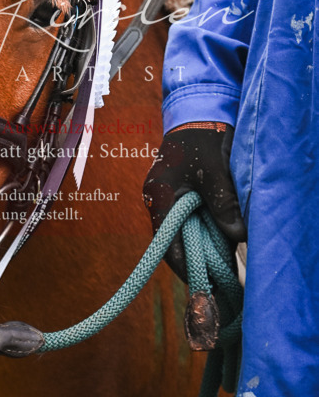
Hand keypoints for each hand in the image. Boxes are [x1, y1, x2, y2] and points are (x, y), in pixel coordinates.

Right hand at [142, 122, 245, 282]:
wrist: (199, 109)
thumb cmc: (203, 138)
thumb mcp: (215, 171)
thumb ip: (224, 203)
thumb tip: (238, 235)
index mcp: (159, 196)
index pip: (165, 243)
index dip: (184, 266)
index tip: (203, 286)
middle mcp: (160, 200)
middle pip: (175, 241)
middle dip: (196, 261)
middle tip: (219, 281)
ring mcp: (170, 197)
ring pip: (185, 232)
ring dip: (203, 247)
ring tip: (224, 268)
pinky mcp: (183, 193)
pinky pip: (192, 220)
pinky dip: (207, 233)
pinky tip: (225, 244)